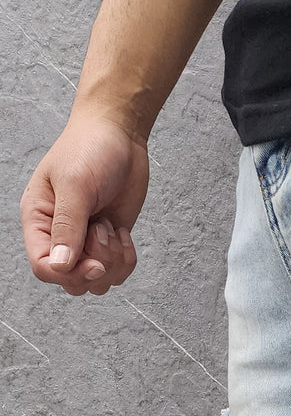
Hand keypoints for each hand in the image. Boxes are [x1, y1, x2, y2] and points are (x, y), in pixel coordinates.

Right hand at [21, 111, 148, 295]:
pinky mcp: (110, 242)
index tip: (94, 264)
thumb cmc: (89, 148)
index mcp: (39, 220)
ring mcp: (86, 241)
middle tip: (102, 230)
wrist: (120, 133)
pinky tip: (122, 231)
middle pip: (71, 282)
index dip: (68, 274)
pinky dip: (126, 258)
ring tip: (110, 225)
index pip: (43, 267)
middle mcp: (59, 235)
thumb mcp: (75, 185)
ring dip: (112, 261)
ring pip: (97, 282)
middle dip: (95, 266)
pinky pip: (117, 273)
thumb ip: (67, 227)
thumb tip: (60, 266)